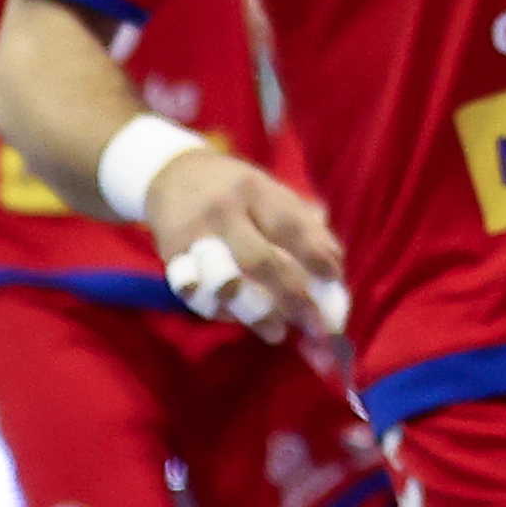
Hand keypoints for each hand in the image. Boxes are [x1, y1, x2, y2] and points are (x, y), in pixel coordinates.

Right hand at [146, 148, 347, 343]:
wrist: (173, 174)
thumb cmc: (237, 190)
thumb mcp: (271, 192)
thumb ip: (305, 226)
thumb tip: (335, 269)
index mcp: (257, 191)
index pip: (291, 226)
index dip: (316, 256)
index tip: (335, 280)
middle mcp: (225, 211)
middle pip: (260, 261)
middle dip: (292, 298)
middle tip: (315, 326)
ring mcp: (195, 235)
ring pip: (225, 284)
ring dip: (256, 313)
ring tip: (278, 332)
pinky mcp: (170, 255)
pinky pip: (194, 293)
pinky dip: (218, 311)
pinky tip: (238, 319)